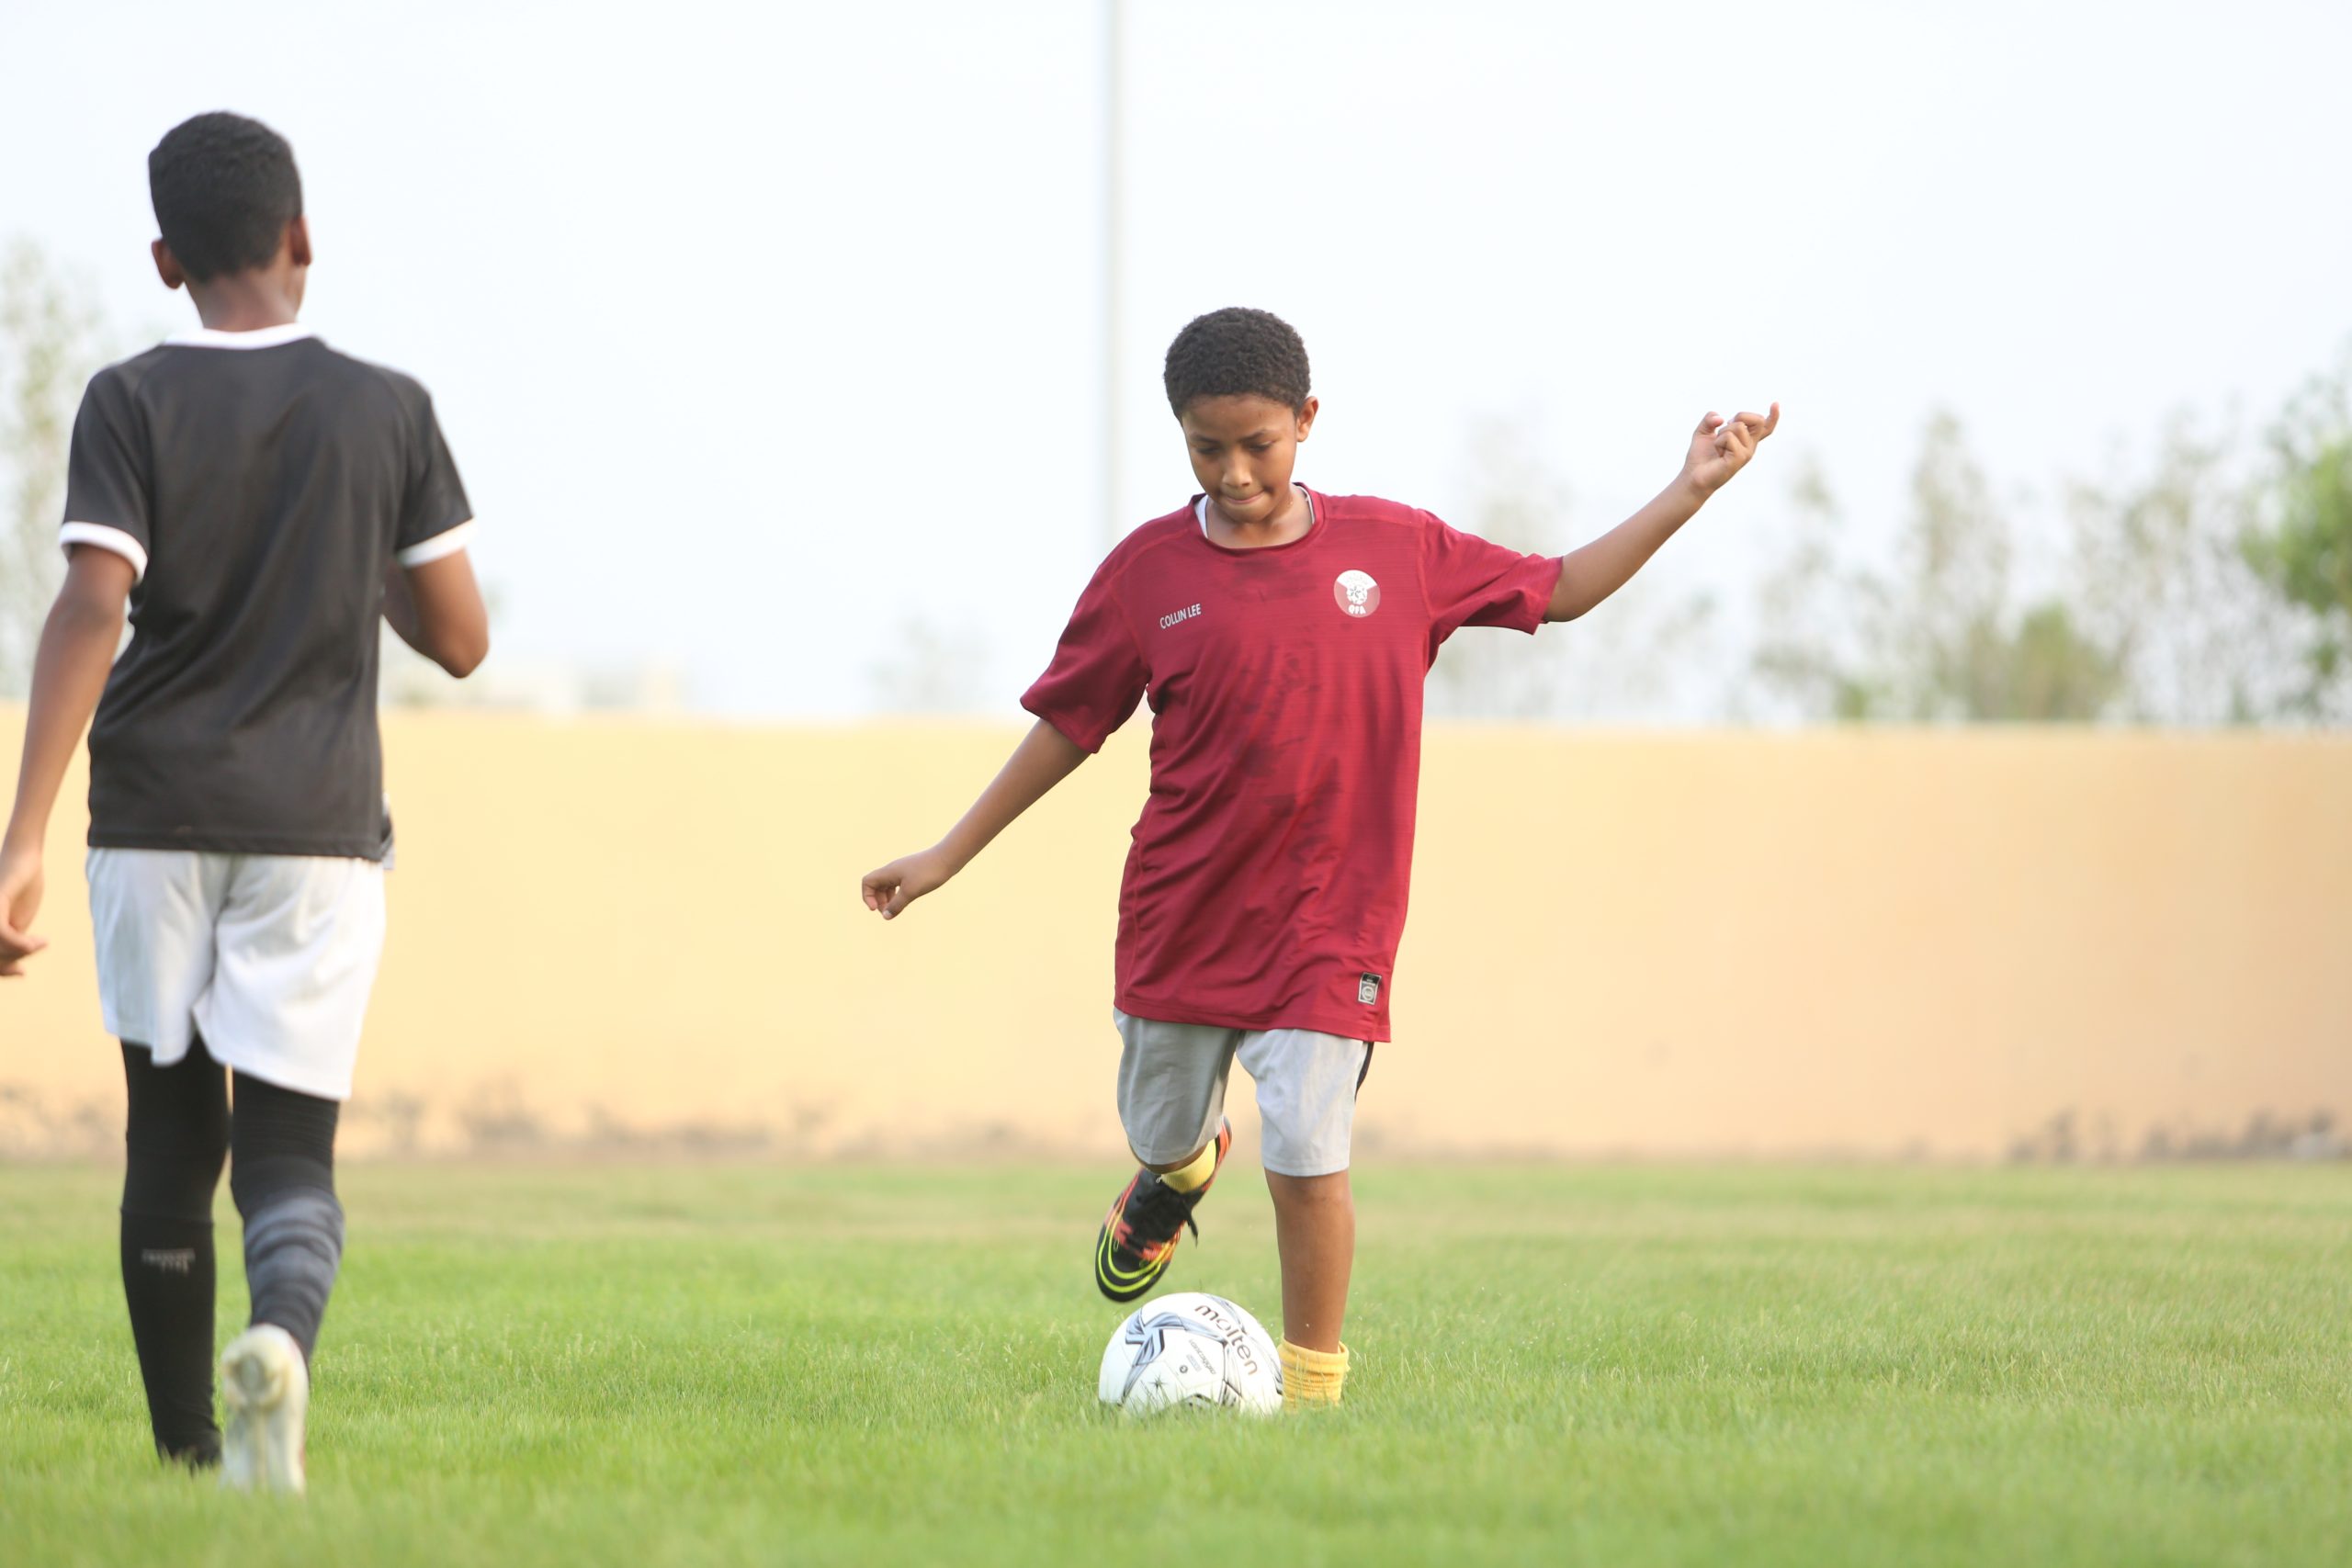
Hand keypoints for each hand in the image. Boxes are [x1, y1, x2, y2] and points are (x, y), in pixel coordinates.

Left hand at [0, 839, 46, 976]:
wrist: (25, 856)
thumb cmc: (21, 885)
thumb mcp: (16, 919)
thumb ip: (11, 939)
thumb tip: (14, 961)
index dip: (1, 969)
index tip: (22, 972)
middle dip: (10, 962)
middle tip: (30, 961)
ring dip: (21, 951)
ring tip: (42, 942)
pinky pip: (2, 934)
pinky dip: (20, 943)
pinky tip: (36, 943)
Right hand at [861, 847, 956, 920]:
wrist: (948, 858)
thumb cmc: (928, 873)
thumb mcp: (911, 892)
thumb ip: (897, 905)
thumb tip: (886, 917)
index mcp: (888, 872)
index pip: (867, 882)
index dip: (867, 897)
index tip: (876, 909)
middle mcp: (893, 870)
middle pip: (876, 886)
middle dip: (878, 901)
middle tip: (888, 913)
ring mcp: (902, 871)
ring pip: (887, 886)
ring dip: (887, 899)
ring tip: (896, 909)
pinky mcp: (912, 873)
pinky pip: (898, 885)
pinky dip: (897, 895)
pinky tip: (906, 901)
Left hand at [1682, 403, 1779, 495]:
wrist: (1693, 476)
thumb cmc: (1700, 456)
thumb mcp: (1703, 431)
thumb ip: (1710, 419)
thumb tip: (1720, 418)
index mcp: (1745, 439)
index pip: (1765, 427)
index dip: (1773, 416)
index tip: (1775, 403)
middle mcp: (1749, 446)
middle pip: (1758, 420)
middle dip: (1741, 416)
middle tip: (1725, 426)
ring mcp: (1746, 453)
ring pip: (1738, 427)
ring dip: (1722, 432)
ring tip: (1718, 446)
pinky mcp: (1739, 459)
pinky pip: (1729, 438)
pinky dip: (1718, 442)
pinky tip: (1718, 454)